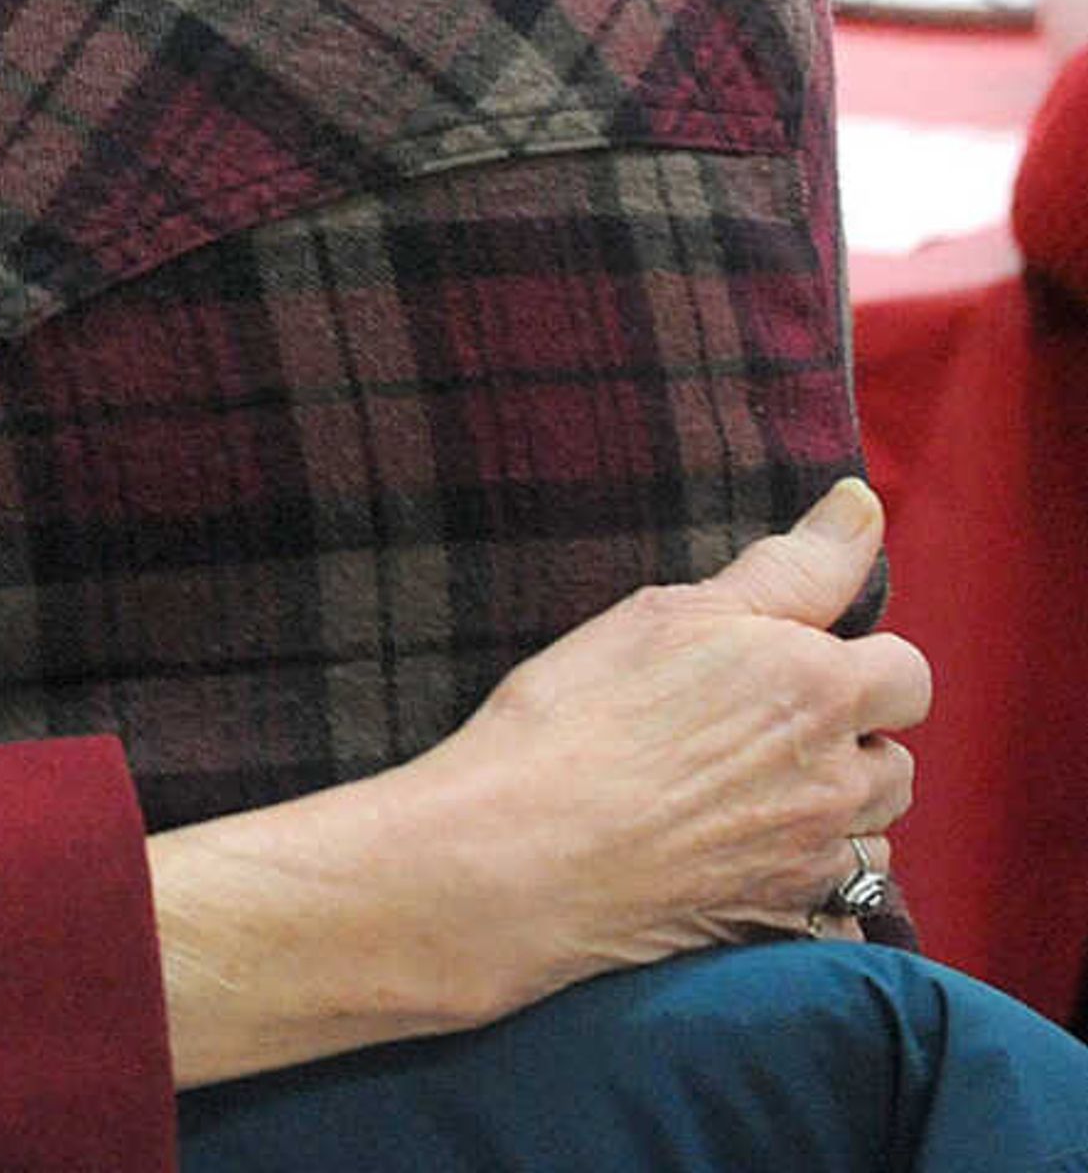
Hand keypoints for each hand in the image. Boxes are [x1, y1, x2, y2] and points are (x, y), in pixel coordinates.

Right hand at [398, 479, 927, 1005]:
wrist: (521, 851)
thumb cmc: (580, 715)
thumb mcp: (671, 613)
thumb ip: (789, 566)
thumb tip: (861, 502)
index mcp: (819, 685)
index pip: (905, 672)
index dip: (856, 666)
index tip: (791, 669)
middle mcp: (839, 776)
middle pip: (898, 762)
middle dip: (853, 747)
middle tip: (762, 739)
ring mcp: (817, 859)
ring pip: (875, 838)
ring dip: (837, 820)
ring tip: (750, 804)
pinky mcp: (788, 925)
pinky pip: (842, 911)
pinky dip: (813, 893)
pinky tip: (749, 872)